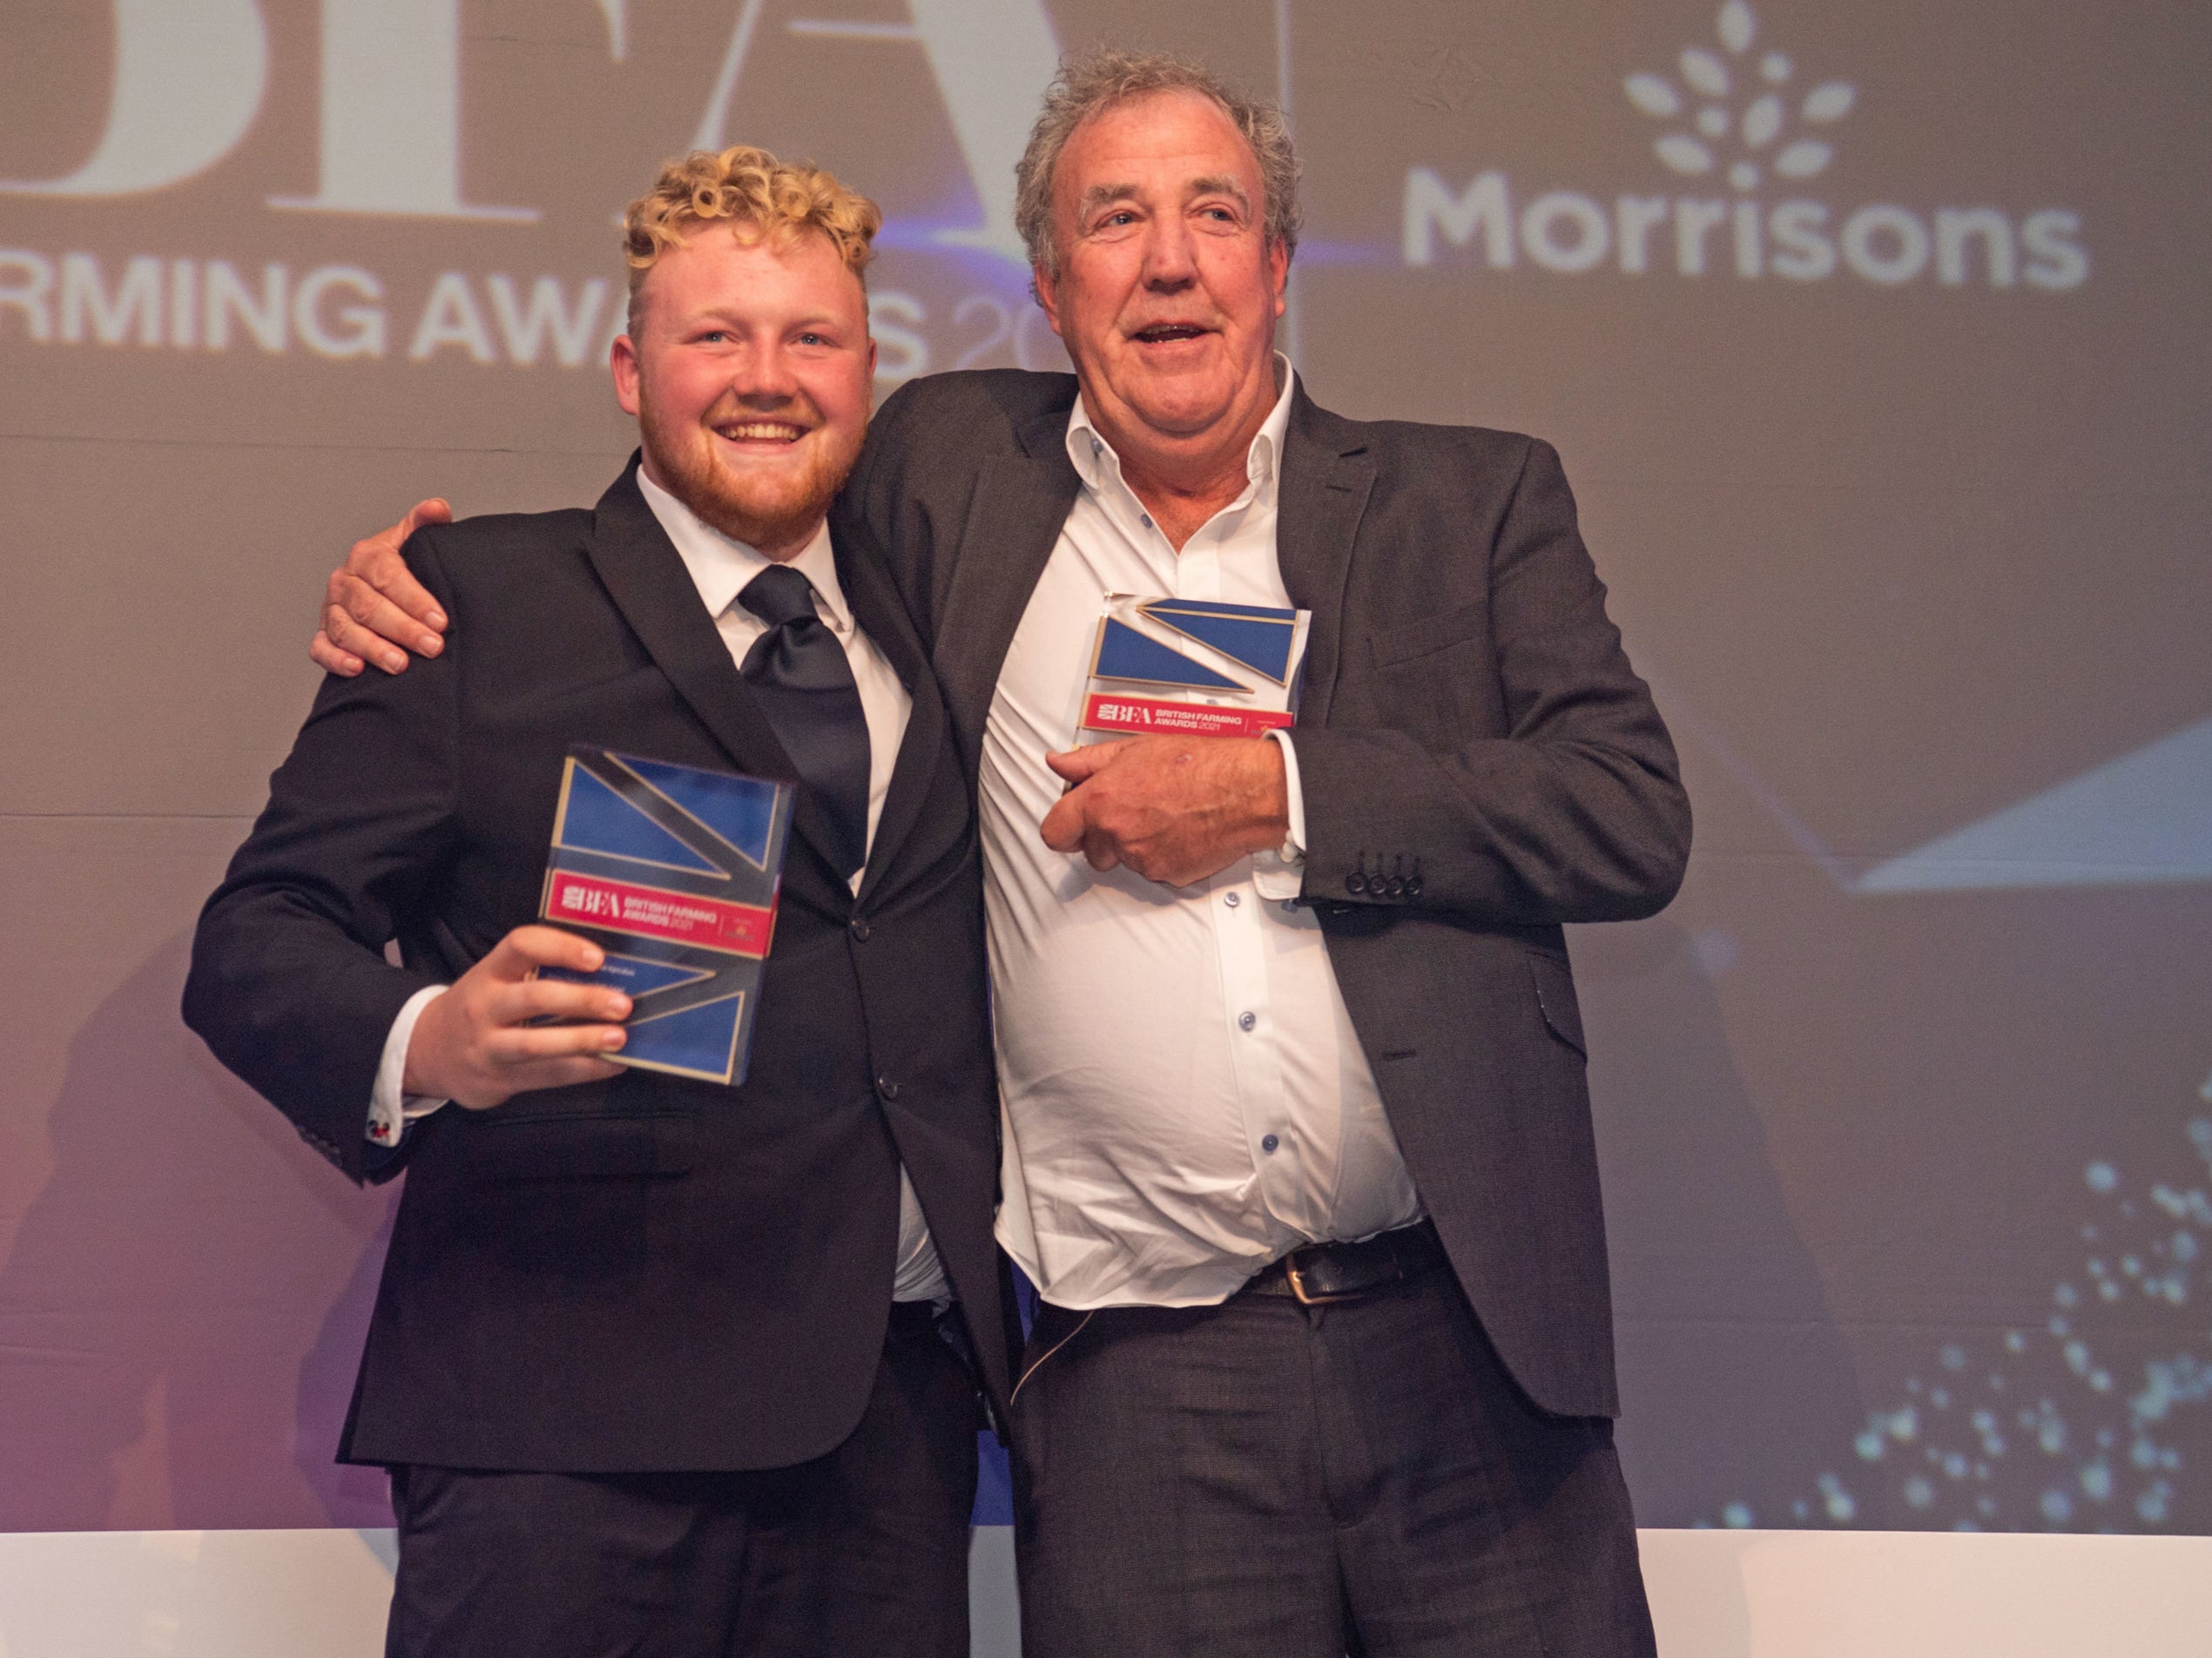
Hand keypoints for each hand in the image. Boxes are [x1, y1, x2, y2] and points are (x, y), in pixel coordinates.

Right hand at [311, 498, 453, 675]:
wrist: (384, 589)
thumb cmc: (405, 566)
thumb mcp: (415, 542)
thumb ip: (425, 524)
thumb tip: (438, 507)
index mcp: (366, 555)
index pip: (389, 576)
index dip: (415, 599)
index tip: (441, 620)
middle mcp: (344, 581)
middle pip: (369, 606)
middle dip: (402, 628)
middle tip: (432, 646)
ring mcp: (331, 609)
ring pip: (345, 629)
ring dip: (373, 648)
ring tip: (401, 664)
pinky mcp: (323, 634)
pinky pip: (321, 648)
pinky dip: (336, 660)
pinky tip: (357, 669)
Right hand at [402, 926, 631, 1108]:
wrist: (428, 1053)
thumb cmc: (481, 1008)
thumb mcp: (494, 981)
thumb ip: (537, 973)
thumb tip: (610, 972)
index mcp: (489, 972)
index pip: (521, 945)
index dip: (561, 947)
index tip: (597, 957)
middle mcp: (485, 1006)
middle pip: (534, 998)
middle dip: (582, 1000)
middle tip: (622, 1004)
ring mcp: (489, 1046)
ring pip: (537, 1044)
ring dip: (583, 1040)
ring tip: (619, 1038)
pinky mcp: (498, 1080)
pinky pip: (546, 1076)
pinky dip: (585, 1070)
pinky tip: (613, 1064)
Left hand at [1039, 736, 1289, 887]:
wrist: (1245, 790)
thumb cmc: (1199, 764)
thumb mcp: (1135, 748)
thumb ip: (1089, 761)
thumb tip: (1058, 763)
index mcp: (1101, 801)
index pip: (1055, 832)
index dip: (1062, 828)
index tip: (1070, 824)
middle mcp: (1117, 834)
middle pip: (1090, 852)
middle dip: (1104, 837)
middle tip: (1132, 811)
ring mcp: (1142, 859)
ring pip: (1124, 861)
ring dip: (1135, 846)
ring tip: (1163, 816)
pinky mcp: (1167, 875)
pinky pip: (1154, 870)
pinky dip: (1163, 855)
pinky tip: (1180, 830)